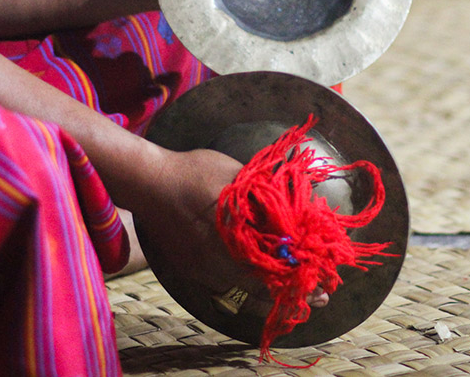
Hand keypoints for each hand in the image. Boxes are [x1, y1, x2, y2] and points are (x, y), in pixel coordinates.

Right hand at [131, 147, 327, 314]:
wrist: (145, 183)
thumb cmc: (192, 171)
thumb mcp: (235, 175)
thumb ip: (264, 195)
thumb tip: (298, 211)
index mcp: (231, 236)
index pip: (275, 267)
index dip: (301, 276)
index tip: (323, 287)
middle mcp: (216, 260)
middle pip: (262, 287)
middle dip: (293, 290)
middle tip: (320, 297)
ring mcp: (201, 268)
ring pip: (244, 289)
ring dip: (271, 290)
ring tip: (296, 292)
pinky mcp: (191, 268)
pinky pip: (225, 282)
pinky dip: (247, 283)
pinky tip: (261, 279)